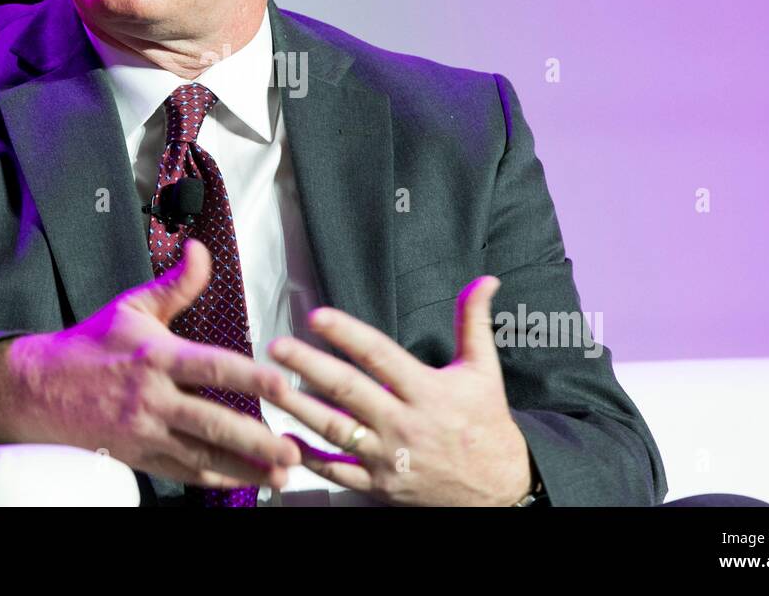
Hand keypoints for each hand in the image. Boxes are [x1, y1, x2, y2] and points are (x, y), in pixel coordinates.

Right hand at [0, 238, 300, 491]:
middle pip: (212, 422)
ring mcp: (145, 433)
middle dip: (256, 439)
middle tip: (293, 448)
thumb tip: (201, 251)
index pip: (212, 368)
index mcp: (156, 357)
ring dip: (245, 467)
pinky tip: (246, 479)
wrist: (37, 390)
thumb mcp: (132, 307)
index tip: (284, 385)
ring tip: (282, 472)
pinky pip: (184, 472)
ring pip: (203, 455)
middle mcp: (152, 399)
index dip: (250, 378)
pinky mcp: (139, 457)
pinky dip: (216, 478)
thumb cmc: (89, 346)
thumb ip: (176, 284)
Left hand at [266, 274, 531, 505]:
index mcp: (426, 391)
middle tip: (277, 346)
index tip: (318, 316)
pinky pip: (337, 470)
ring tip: (268, 385)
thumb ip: (474, 322)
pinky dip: (308, 456)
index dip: (347, 333)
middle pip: (348, 390)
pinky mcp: (380, 484)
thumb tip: (485, 281)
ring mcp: (388, 456)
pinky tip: (284, 437)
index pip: (380, 355)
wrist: (499, 488)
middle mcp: (404, 423)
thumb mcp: (484, 370)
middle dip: (309, 366)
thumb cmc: (485, 424)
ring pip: (335, 430)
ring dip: (297, 407)